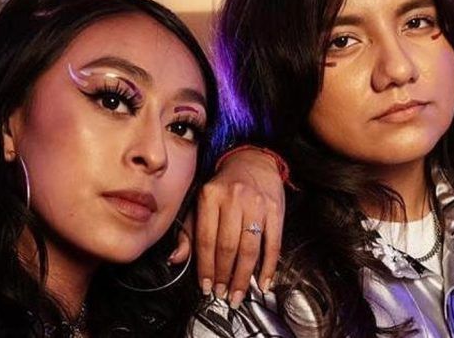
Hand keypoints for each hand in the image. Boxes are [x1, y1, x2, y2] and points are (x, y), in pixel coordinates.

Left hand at [194, 148, 284, 307]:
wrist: (254, 160)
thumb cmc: (224, 186)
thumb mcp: (200, 201)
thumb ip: (188, 231)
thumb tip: (177, 259)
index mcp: (210, 197)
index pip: (206, 240)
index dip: (206, 268)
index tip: (206, 287)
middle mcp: (234, 199)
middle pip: (229, 247)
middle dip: (225, 276)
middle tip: (223, 294)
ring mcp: (257, 204)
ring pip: (250, 248)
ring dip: (244, 276)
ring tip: (239, 293)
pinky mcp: (276, 209)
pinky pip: (273, 243)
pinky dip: (269, 266)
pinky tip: (264, 282)